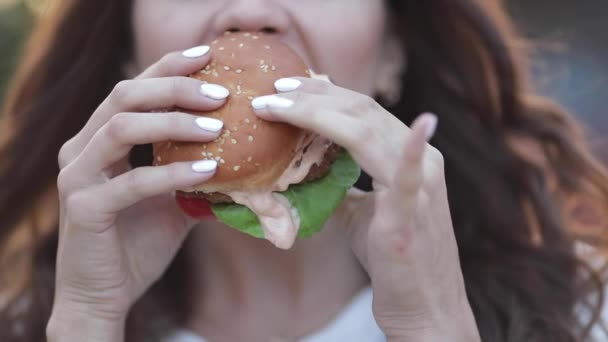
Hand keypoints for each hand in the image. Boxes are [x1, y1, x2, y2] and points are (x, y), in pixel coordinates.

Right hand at [49, 46, 225, 339]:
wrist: (105, 295)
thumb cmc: (138, 243)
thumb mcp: (173, 200)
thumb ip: (196, 172)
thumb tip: (246, 156)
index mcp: (100, 140)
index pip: (134, 89)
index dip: (169, 67)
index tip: (210, 55)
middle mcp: (82, 149)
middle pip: (125, 96)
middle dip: (175, 87)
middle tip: (221, 92)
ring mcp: (78, 176)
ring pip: (122, 127)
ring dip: (173, 122)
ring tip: (217, 126)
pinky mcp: (84, 208)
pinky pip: (131, 181)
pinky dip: (172, 172)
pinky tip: (208, 170)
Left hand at [252, 77, 480, 340]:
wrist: (421, 306)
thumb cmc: (392, 259)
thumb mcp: (361, 214)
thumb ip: (342, 185)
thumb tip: (305, 169)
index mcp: (409, 157)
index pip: (363, 113)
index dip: (324, 96)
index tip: (286, 89)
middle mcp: (421, 161)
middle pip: (363, 111)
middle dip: (314, 96)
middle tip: (273, 90)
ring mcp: (419, 185)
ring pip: (368, 131)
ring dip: (318, 113)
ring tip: (278, 104)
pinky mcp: (411, 213)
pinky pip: (410, 175)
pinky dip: (412, 149)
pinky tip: (421, 123)